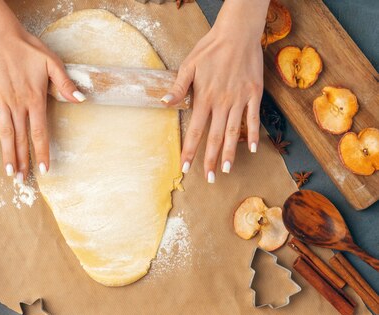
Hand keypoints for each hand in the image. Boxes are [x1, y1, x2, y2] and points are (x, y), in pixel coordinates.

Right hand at [0, 0, 84, 179]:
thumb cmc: (27, 48)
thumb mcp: (52, 62)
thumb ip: (65, 84)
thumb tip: (81, 99)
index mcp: (34, 99)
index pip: (39, 133)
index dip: (42, 152)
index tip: (44, 170)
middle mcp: (17, 104)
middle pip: (20, 139)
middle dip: (23, 161)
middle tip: (23, 180)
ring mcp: (0, 101)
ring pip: (4, 134)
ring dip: (8, 155)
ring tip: (10, 172)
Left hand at [163, 0, 269, 182]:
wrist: (238, 33)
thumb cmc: (210, 48)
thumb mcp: (189, 66)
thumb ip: (178, 88)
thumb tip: (163, 103)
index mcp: (204, 98)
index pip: (195, 131)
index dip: (189, 150)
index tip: (185, 167)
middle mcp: (222, 103)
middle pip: (215, 137)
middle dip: (211, 159)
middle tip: (209, 178)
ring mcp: (239, 99)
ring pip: (234, 132)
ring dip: (231, 153)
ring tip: (227, 170)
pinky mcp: (254, 94)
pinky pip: (253, 118)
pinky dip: (254, 134)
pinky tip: (253, 149)